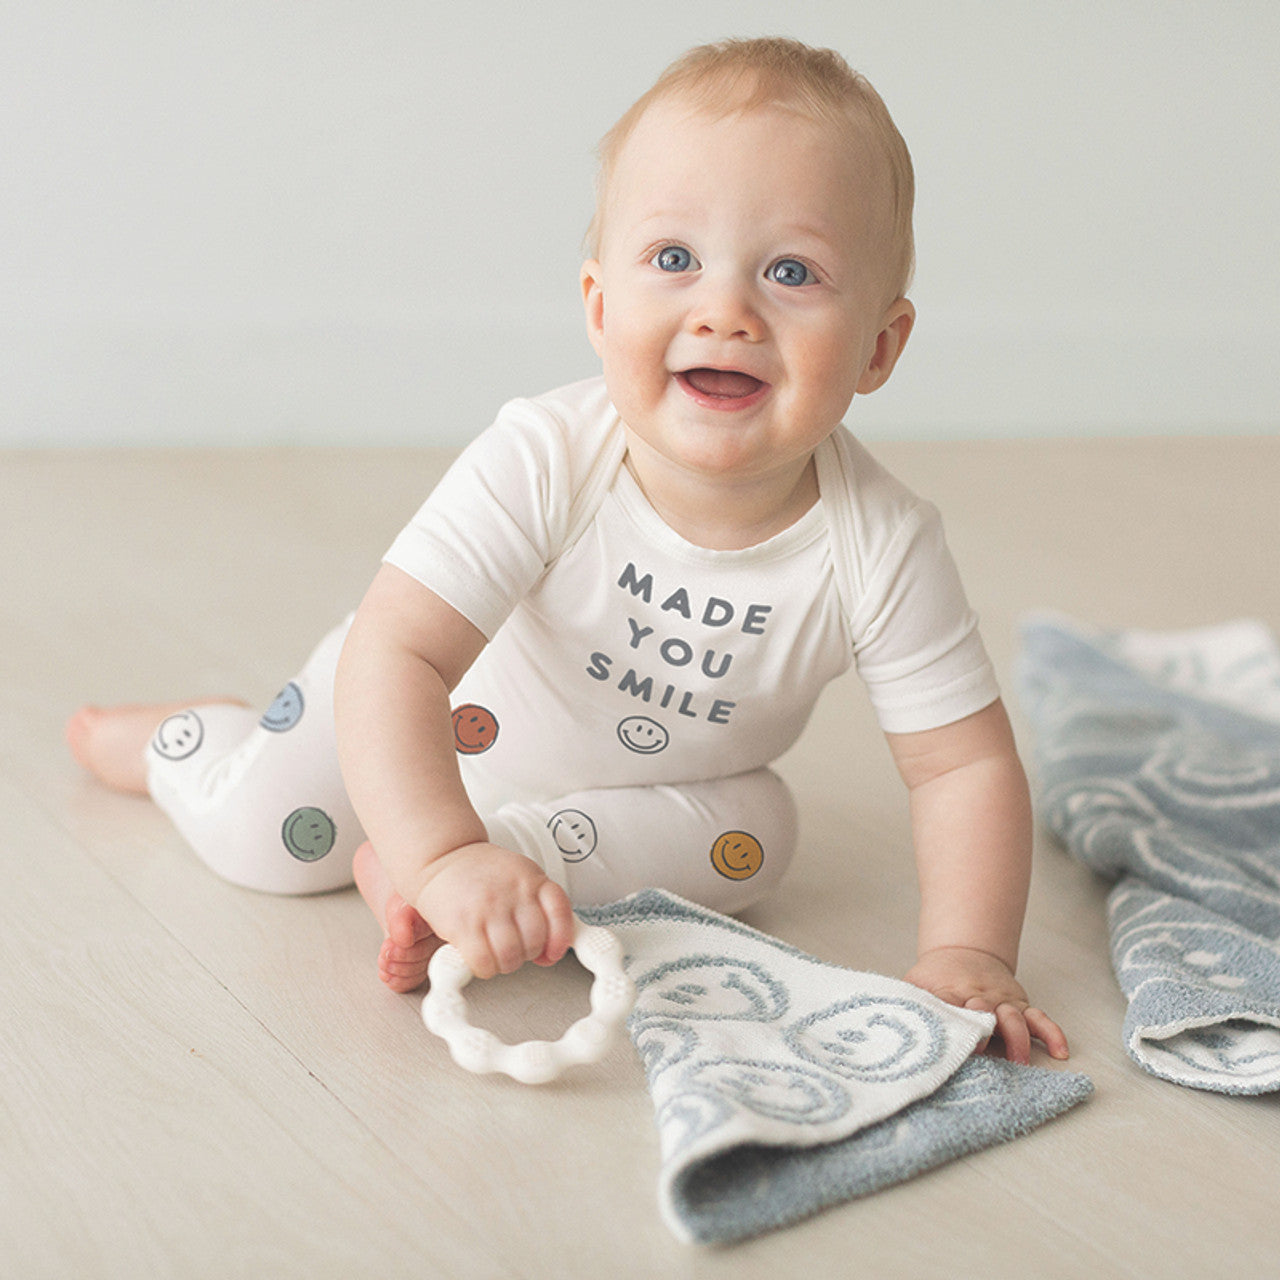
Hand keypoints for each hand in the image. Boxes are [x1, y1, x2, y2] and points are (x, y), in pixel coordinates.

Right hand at [415, 842, 575, 979]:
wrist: (442, 855)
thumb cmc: (480, 871)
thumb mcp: (519, 876)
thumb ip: (539, 908)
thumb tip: (550, 954)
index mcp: (531, 878)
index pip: (560, 912)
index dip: (560, 939)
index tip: (553, 952)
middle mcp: (513, 891)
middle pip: (536, 941)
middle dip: (526, 953)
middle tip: (514, 947)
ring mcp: (488, 907)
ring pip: (511, 956)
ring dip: (505, 963)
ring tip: (495, 952)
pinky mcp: (463, 924)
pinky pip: (484, 962)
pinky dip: (485, 968)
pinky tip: (479, 956)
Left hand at [905, 946, 1068, 1064]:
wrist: (963, 952)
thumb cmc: (936, 977)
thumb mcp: (916, 986)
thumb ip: (907, 1004)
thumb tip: (885, 1021)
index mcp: (952, 994)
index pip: (954, 1009)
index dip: (957, 1025)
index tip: (957, 1040)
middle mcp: (980, 998)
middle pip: (987, 1013)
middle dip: (988, 1032)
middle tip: (986, 1053)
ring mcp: (1002, 1002)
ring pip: (1015, 1017)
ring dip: (1018, 1039)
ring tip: (1021, 1061)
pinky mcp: (1019, 1006)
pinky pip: (1039, 1019)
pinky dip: (1052, 1033)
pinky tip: (1060, 1051)